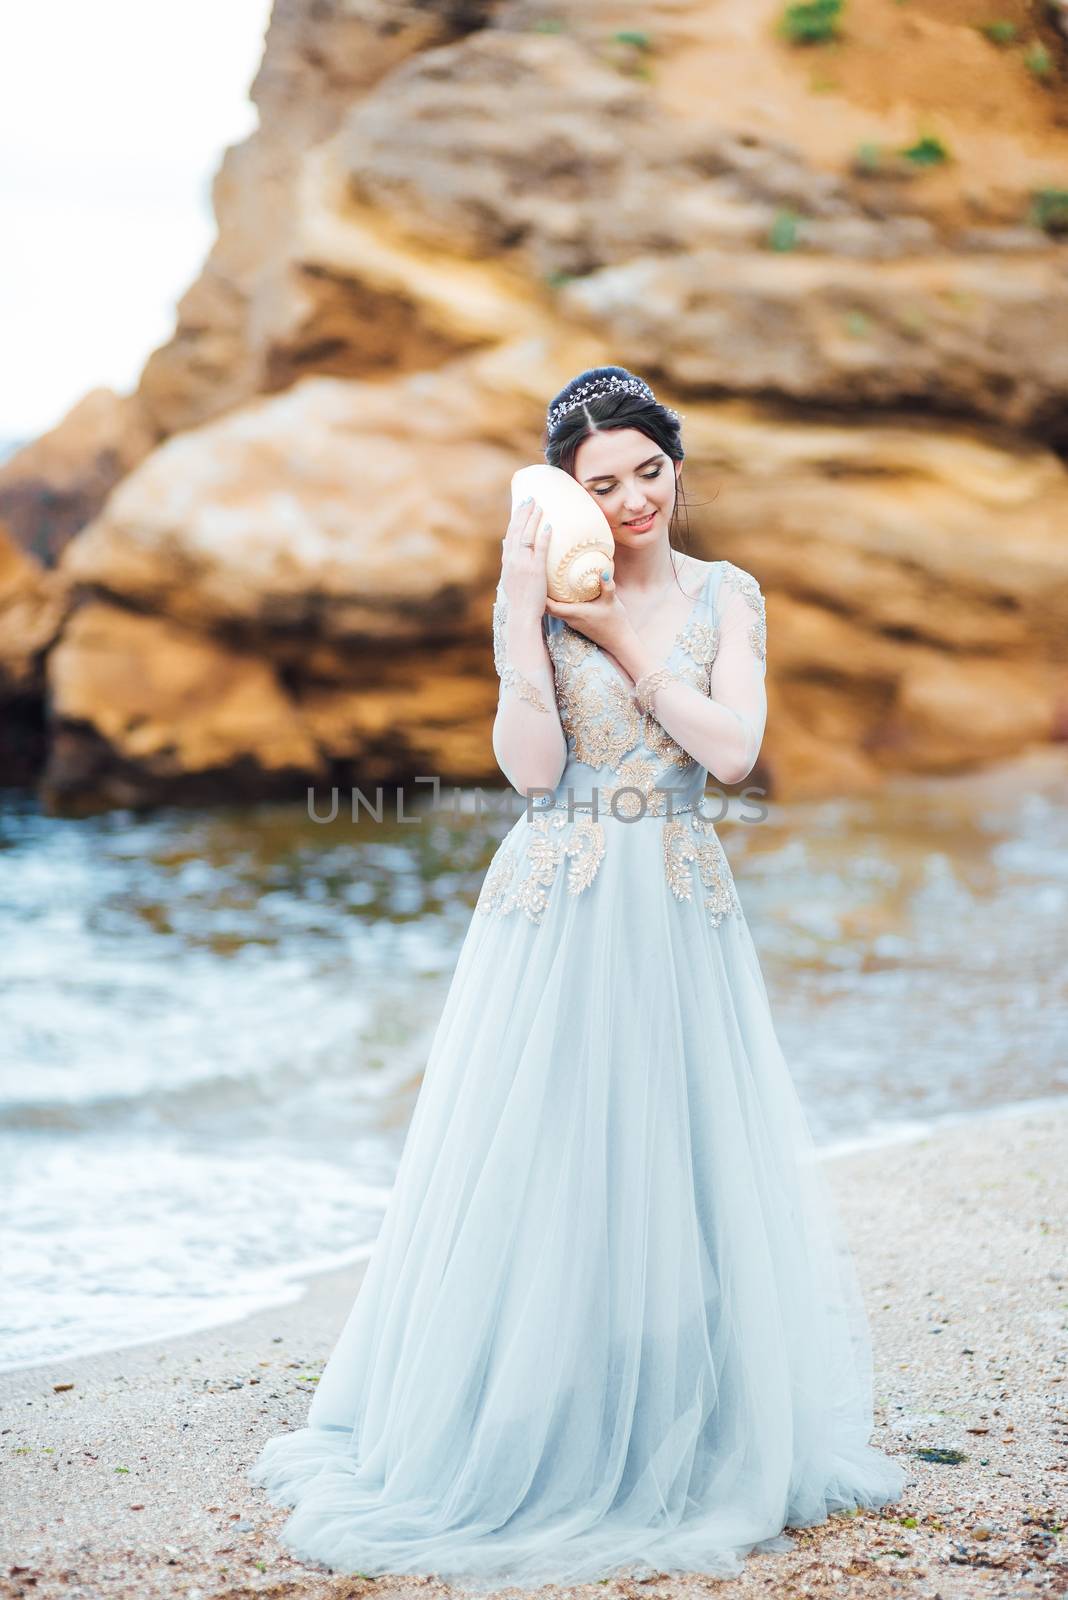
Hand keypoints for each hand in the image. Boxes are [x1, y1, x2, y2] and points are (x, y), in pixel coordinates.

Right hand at [501, 497, 552, 622]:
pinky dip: (544, 536)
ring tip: (539, 506)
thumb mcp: (510, 579)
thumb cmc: (520, 600)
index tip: (520, 506)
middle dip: (523, 512)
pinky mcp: (536, 570)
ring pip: (527, 535)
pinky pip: (540, 549)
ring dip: (533, 519)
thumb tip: (507, 545)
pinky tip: (549, 526)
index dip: (515, 519)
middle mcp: (513, 560)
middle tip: (530, 498)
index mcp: (507, 562)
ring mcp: (523, 564)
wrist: (522, 614)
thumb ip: (510, 562)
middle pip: (517, 530)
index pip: (510, 535)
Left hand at [544, 569, 629, 652]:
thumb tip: (603, 571)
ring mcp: (573, 622)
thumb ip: (607, 586)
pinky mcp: (578, 624)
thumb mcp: (612, 601)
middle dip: (543, 595)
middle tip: (542, 579)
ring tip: (550, 584)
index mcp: (575, 613)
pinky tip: (564, 594)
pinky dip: (560, 604)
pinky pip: (563, 613)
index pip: (550, 607)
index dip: (541, 596)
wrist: (619, 641)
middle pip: (548, 608)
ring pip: (555, 611)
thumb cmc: (615, 622)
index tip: (538, 582)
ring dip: (551, 600)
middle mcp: (570, 619)